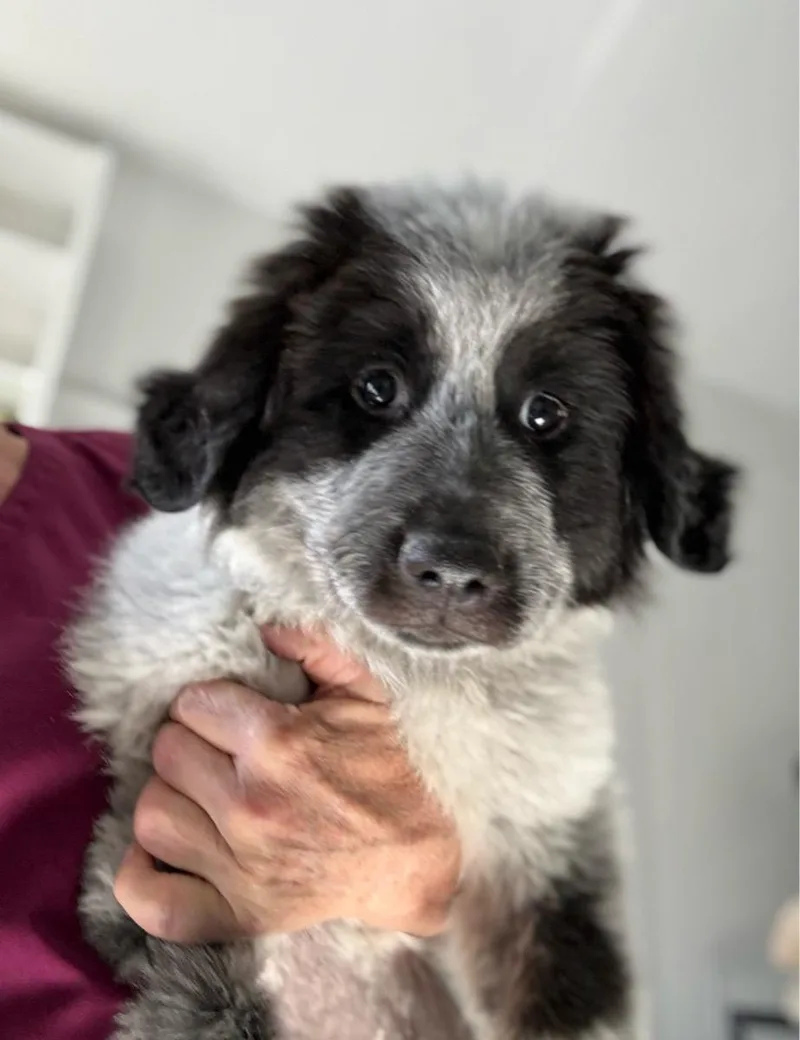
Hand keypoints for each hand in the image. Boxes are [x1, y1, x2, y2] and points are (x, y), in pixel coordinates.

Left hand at [114, 628, 460, 943]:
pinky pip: (154, 901)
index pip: (192, 704)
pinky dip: (140, 877)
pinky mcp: (238, 913)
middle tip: (218, 752)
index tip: (230, 715)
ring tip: (200, 795)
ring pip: (151, 816)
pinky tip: (162, 851)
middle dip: (190, 744)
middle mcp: (250, 804)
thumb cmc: (388, 768)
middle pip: (166, 754)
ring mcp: (240, 865)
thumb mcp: (365, 693)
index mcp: (277, 743)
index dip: (210, 704)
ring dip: (171, 798)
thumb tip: (262, 626)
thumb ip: (314, 646)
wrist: (415, 859)